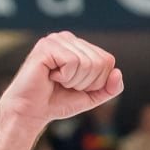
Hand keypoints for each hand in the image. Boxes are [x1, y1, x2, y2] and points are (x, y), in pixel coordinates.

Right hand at [0, 33, 123, 127]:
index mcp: (79, 46)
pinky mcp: (46, 46)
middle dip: (86, 82)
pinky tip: (50, 76)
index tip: (77, 86)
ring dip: (74, 81)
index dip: (97, 82)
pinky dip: (65, 77)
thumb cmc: (57, 101)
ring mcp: (56, 39)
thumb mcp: (91, 96)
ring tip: (57, 81)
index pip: (107, 61)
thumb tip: (118, 73)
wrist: (31, 111)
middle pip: (100, 62)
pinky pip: (73, 62)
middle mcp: (68, 38)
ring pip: (87, 63)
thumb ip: (109, 88)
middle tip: (65, 85)